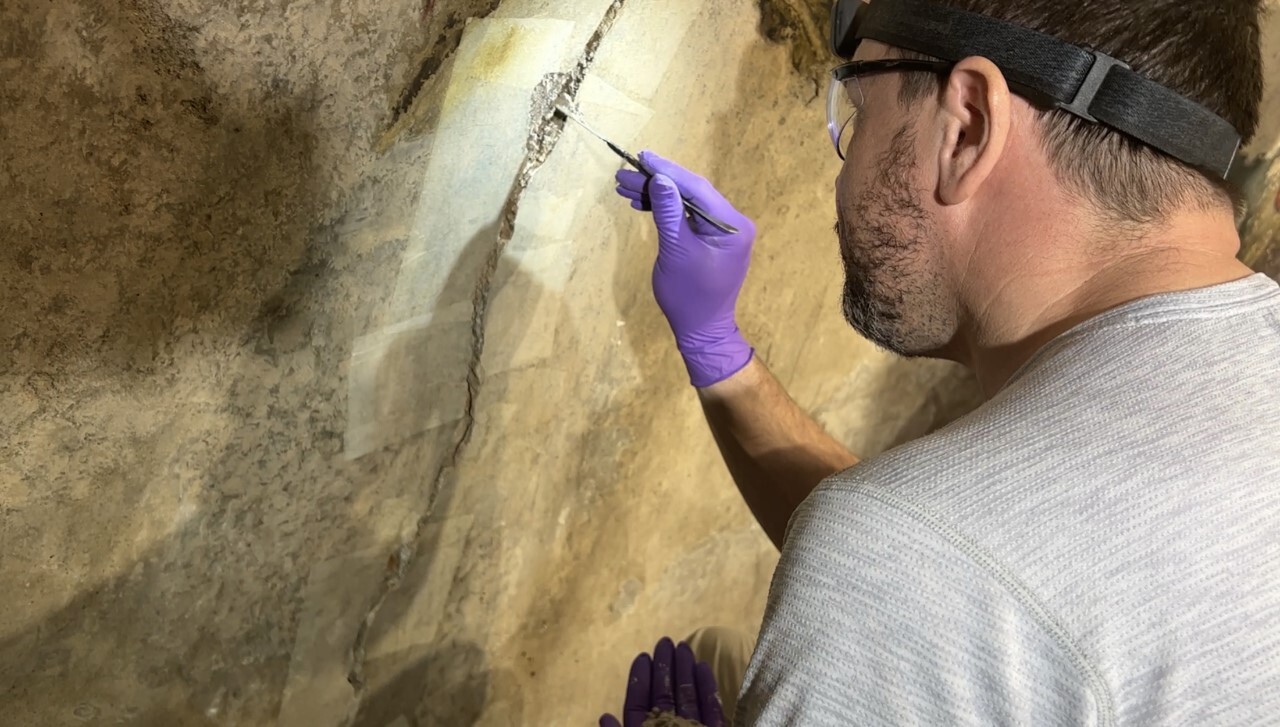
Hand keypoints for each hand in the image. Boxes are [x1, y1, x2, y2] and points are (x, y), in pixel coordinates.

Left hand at [599, 637, 725, 726]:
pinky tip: (703, 666)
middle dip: (665, 667)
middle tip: (665, 641)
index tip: (642, 655)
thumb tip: (604, 716)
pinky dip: (708, 689)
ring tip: (683, 646)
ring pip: (689, 698)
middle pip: (666, 696)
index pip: (639, 706)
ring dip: (686, 671)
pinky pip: (712, 710)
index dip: (640, 680)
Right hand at [615, 152, 755, 387]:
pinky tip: (641, 203)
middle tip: (624, 174)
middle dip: (657, 182)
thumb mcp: (676, 252)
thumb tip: (660, 179)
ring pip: (686, 203)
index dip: (668, 171)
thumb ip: (669, 213)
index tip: (642, 157)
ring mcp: (722, 231)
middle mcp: (732, 223)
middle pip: (691, 192)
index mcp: (732, 225)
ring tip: (624, 187)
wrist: (702, 331)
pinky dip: (665, 211)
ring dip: (657, 195)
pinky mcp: (710, 240)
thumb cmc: (689, 296)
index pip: (697, 188)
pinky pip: (687, 217)